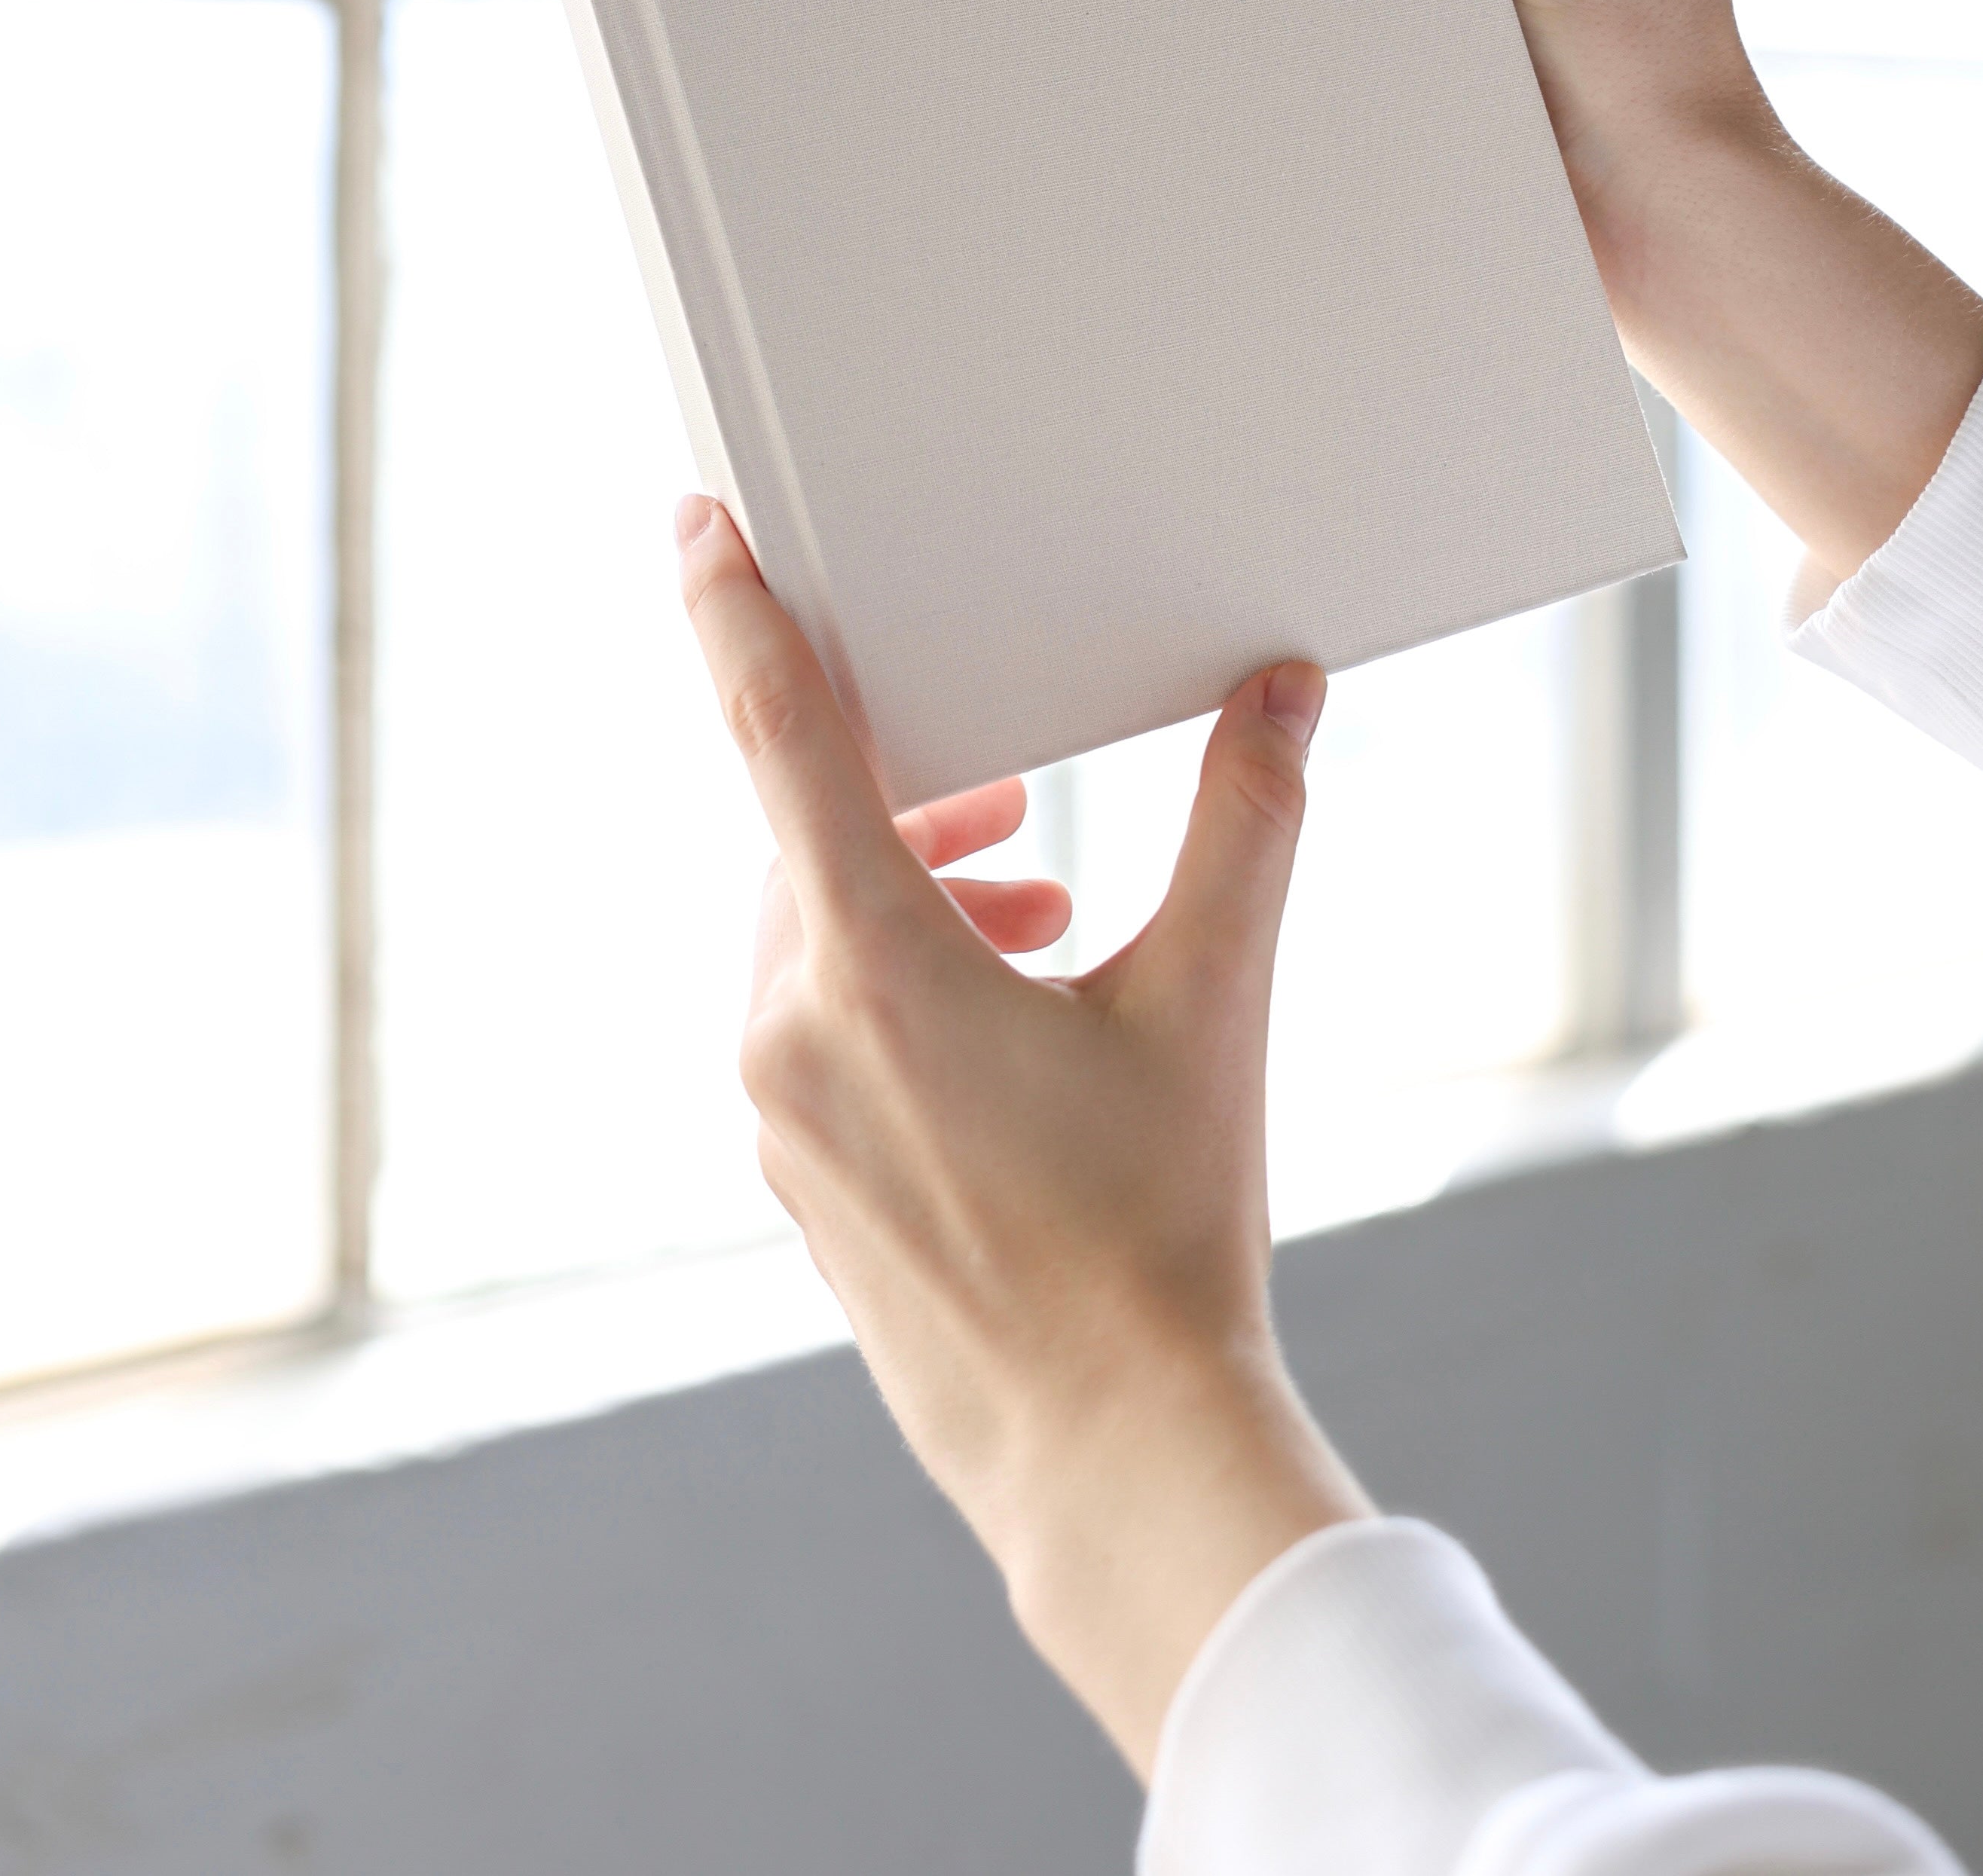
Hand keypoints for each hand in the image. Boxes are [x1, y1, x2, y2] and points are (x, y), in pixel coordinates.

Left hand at [676, 491, 1368, 1774]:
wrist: (1114, 1457)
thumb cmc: (1159, 1232)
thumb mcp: (1212, 1001)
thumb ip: (1245, 821)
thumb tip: (1283, 692)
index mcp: (868, 964)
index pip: (775, 734)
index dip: (735, 612)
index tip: (699, 525)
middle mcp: (789, 1031)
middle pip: (810, 839)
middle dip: (916, 795)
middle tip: (1022, 798)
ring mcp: (778, 1118)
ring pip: (814, 935)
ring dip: (916, 895)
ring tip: (1040, 918)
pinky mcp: (797, 1180)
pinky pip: (813, 1024)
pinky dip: (891, 982)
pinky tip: (1005, 1025)